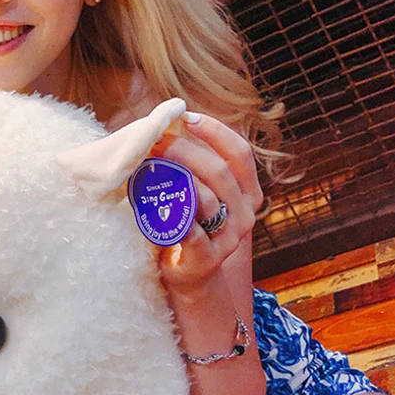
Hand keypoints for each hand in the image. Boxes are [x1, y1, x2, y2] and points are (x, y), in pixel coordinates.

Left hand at [150, 112, 262, 300]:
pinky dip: (175, 216)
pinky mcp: (207, 258)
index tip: (188, 117)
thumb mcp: (199, 195)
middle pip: (220, 172)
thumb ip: (195, 168)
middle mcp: (244, 213)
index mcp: (246, 193)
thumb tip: (166, 127)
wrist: (192, 278)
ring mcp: (228, 237)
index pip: (240, 154)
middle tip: (157, 141)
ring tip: (148, 165)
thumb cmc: (190, 227)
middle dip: (186, 151)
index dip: (217, 132)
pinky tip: (156, 203)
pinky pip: (193, 233)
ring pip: (207, 199)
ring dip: (175, 178)